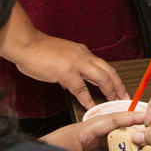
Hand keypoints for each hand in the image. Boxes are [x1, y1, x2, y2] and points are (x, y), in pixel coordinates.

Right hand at [12, 32, 128, 109]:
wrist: (26, 43)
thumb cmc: (38, 50)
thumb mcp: (61, 57)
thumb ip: (69, 69)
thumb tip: (72, 82)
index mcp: (82, 52)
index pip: (103, 66)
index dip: (113, 78)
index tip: (118, 88)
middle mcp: (83, 56)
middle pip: (109, 71)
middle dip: (119, 85)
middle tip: (125, 97)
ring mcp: (76, 63)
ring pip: (102, 77)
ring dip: (110, 91)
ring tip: (114, 102)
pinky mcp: (66, 72)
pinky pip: (81, 88)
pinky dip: (88, 99)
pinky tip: (91, 107)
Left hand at [40, 110, 144, 150]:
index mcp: (83, 129)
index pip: (110, 120)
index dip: (128, 117)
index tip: (143, 116)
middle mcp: (86, 133)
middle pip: (113, 129)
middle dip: (129, 131)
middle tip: (146, 134)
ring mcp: (85, 142)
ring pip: (108, 141)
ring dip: (121, 145)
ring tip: (138, 150)